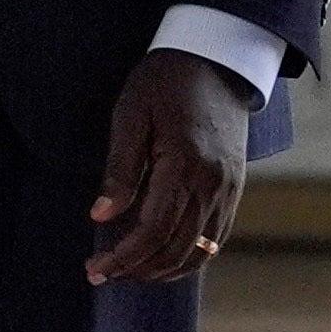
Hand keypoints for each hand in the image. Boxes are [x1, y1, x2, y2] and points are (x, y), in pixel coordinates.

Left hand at [88, 49, 256, 285]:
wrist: (218, 59)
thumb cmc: (166, 82)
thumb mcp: (131, 115)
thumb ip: (120, 169)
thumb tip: (101, 216)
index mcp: (185, 165)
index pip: (152, 232)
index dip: (123, 257)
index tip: (95, 267)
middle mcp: (213, 184)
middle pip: (176, 250)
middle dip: (137, 270)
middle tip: (101, 272)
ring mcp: (229, 189)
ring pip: (199, 252)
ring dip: (162, 271)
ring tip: (129, 271)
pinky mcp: (235, 188)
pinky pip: (215, 238)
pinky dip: (189, 257)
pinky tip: (162, 257)